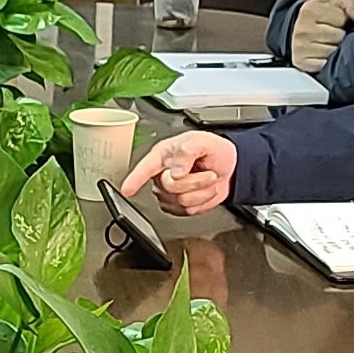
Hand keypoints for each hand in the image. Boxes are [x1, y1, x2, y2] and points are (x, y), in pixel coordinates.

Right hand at [117, 131, 240, 214]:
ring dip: (202, 190)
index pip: (145, 168)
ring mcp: (169, 193)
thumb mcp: (203, 141)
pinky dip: (204, 201)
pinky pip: (190, 210)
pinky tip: (204, 190)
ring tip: (207, 178)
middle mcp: (162, 175)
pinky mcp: (179, 207)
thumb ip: (187, 151)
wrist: (227, 167)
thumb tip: (175, 171)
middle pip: (170, 186)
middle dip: (195, 181)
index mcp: (163, 155)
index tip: (127, 189)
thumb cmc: (211, 150)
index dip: (134, 179)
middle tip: (209, 173)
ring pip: (182, 200)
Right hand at [285, 0, 353, 75]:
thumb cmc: (324, 15)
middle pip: (337, 36)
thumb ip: (350, 4)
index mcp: (310, 10)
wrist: (303, 29)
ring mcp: (299, 46)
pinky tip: (324, 54)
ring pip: (331, 51)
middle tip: (335, 33)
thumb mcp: (337, 2)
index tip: (338, 21)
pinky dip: (326, 61)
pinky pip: (322, 64)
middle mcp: (302, 28)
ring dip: (335, 48)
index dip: (344, 20)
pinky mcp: (300, 61)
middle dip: (340, 35)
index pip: (340, 19)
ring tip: (330, 43)